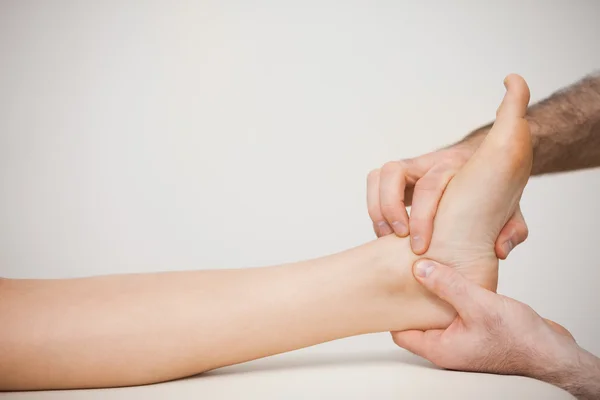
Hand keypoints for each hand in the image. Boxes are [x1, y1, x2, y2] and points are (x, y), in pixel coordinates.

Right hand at [367, 137, 528, 258]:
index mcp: (456, 167)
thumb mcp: (510, 208)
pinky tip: (386, 233)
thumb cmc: (495, 190)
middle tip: (399, 239)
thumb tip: (499, 250)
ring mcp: (412, 168)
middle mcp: (431, 162)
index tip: (421, 247)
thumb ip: (512, 228)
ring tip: (385, 236)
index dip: (422, 217)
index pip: (430, 186)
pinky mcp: (400, 178)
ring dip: (377, 207)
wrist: (489, 163)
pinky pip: (375, 182)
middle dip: (392, 210)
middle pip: (397, 173)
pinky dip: (375, 206)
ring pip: (381, 174)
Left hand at [391, 259, 579, 378]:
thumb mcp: (478, 305)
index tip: (389, 286)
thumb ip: (447, 285)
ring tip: (426, 268)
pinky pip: (454, 311)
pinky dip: (450, 296)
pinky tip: (452, 276)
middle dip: (411, 298)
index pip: (401, 333)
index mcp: (440, 348)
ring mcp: (461, 340)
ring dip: (433, 294)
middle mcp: (447, 347)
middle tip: (404, 272)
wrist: (552, 353)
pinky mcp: (476, 331)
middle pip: (416, 321)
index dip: (393, 310)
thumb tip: (419, 268)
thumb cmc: (519, 340)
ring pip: (436, 314)